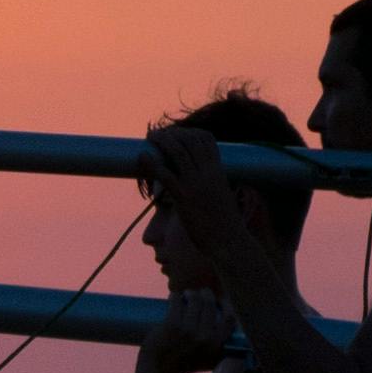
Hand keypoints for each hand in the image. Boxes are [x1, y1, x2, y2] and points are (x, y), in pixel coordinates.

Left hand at [142, 123, 252, 253]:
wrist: (228, 241)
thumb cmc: (225, 222)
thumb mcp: (222, 194)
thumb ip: (211, 183)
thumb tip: (200, 181)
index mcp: (218, 170)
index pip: (206, 139)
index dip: (189, 132)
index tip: (177, 133)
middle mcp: (208, 173)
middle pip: (189, 141)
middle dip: (172, 134)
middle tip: (157, 135)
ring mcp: (195, 184)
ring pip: (177, 152)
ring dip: (162, 141)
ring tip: (150, 137)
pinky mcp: (184, 198)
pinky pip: (165, 175)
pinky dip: (152, 163)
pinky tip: (143, 156)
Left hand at [144, 286, 234, 367]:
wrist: (160, 372)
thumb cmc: (186, 365)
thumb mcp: (211, 360)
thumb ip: (224, 350)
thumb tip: (237, 333)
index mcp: (217, 345)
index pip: (229, 317)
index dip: (224, 305)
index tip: (218, 301)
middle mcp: (205, 337)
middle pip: (209, 303)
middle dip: (205, 294)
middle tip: (199, 294)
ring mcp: (188, 330)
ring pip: (194, 299)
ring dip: (190, 293)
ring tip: (186, 295)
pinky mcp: (171, 325)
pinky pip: (177, 301)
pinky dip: (176, 296)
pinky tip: (175, 296)